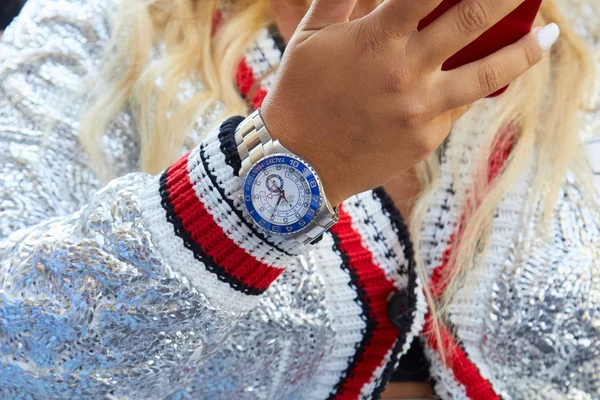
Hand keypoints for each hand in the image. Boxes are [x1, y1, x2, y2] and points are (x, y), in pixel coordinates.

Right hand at [261, 0, 555, 205]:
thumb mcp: (312, 37)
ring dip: (524, 50)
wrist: (297, 164)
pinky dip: (475, 88)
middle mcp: (404, 71)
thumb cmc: (299, 93)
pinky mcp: (425, 139)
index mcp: (375, 38)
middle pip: (474, 19)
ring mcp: (419, 109)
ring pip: (488, 73)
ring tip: (546, 37)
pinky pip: (460, 106)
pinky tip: (487, 76)